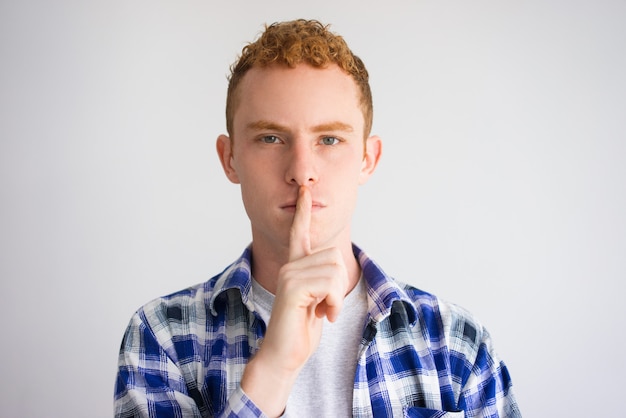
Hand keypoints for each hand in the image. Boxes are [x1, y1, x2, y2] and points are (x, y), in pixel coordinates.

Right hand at [240, 185, 348, 415]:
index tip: (305, 191)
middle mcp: (290, 265)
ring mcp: (290, 274)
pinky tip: (322, 315)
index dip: (303, 211)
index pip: (299, 232)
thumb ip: (322, 279)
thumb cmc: (302, 328)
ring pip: (335, 269)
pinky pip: (329, 284)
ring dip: (337, 296)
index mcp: (295, 266)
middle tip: (327, 305)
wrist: (286, 353)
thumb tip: (335, 267)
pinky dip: (333, 302)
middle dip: (339, 285)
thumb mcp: (318, 298)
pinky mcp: (293, 287)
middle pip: (335, 256)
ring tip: (323, 311)